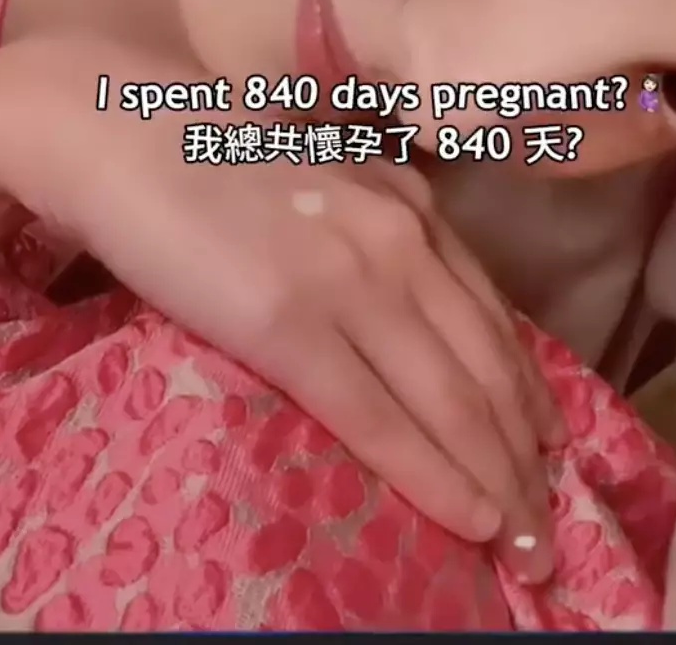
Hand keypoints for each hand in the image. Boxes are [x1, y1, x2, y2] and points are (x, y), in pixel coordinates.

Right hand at [0, 34, 558, 578]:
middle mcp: (400, 238)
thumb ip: (371, 230)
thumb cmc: (208, 155)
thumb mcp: (324, 181)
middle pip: (488, 366)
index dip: (527, 393)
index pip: (491, 316)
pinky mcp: (290, 324)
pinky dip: (434, 477)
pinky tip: (470, 518)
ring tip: (528, 546)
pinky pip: (379, 418)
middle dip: (527, 454)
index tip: (550, 451)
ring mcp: (350, 280)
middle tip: (551, 525)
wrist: (124, 130)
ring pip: (453, 399)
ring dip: (498, 480)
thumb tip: (405, 307)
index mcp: (407, 203)